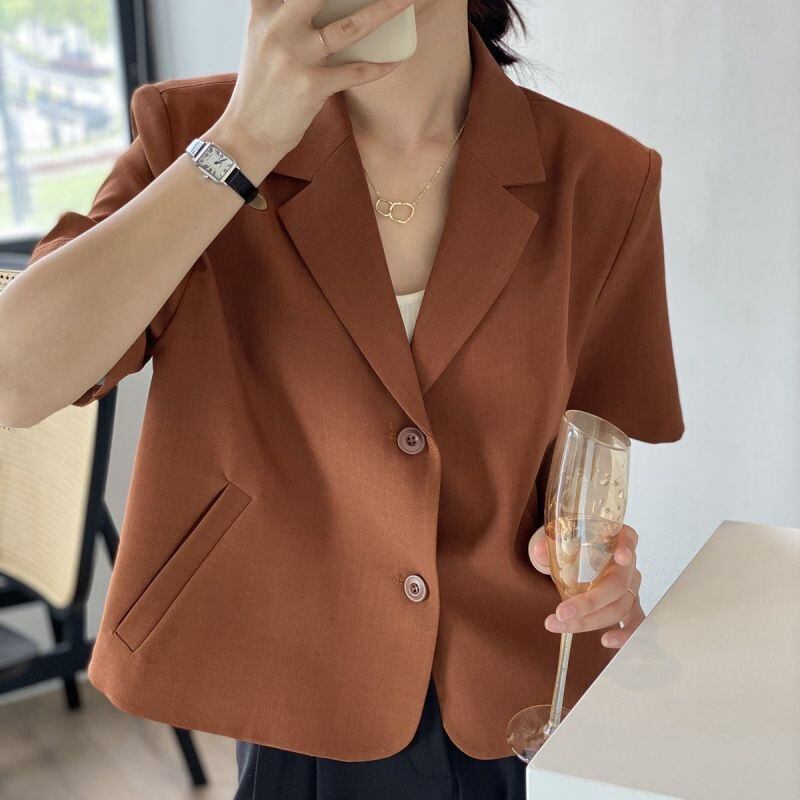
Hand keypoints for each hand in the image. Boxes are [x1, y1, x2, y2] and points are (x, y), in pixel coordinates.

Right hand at [219, 0, 414, 154]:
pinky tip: (396, 59)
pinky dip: (379, 67)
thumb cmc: (262, 86)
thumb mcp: (261, 39)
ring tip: (405, 1)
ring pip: (349, 27)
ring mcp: (296, 57)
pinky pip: (355, 72)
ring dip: (384, 11)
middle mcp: (278, 28)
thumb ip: (282, 15)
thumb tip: (320, 6)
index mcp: (264, 11)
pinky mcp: (311, 86)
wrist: (249, 132)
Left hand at [528, 522, 644, 648]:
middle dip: (590, 602)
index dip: (626, 547)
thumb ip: (547, 543)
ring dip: (590, 620)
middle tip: (561, 612)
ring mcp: (631, 586)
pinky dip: (624, 634)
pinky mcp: (630, 606)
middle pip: (617, 584)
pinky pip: (634, 623)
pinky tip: (606, 641)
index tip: (621, 556)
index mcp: (615, 538)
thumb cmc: (570, 543)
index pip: (628, 538)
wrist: (573, 555)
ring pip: (619, 607)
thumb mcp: (556, 539)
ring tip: (562, 625)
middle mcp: (628, 563)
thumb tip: (538, 551)